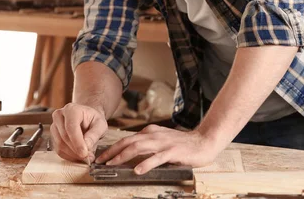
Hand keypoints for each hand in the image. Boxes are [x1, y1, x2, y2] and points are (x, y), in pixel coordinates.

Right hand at [50, 103, 107, 162]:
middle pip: (64, 137)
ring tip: (86, 157)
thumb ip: (94, 135)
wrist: (86, 118)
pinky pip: (58, 150)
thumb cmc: (94, 120)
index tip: (85, 153)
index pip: (71, 127)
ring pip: (60, 145)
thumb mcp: (100, 125)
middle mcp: (59, 116)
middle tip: (88, 158)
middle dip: (76, 150)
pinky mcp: (53, 136)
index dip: (77, 142)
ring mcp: (54, 126)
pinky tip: (78, 156)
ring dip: (73, 155)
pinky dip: (69, 156)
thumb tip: (87, 147)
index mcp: (72, 109)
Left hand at [95, 125, 222, 173]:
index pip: (127, 139)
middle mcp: (154, 135)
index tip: (102, 157)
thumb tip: (129, 152)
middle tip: (100, 162)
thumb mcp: (161, 140)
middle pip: (128, 142)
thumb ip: (147, 144)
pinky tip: (138, 170)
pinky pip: (156, 158)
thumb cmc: (182, 144)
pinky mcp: (172, 151)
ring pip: (138, 147)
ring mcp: (163, 143)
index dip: (113, 148)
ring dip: (123, 156)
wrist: (204, 140)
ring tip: (112, 165)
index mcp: (150, 132)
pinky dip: (146, 164)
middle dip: (112, 152)